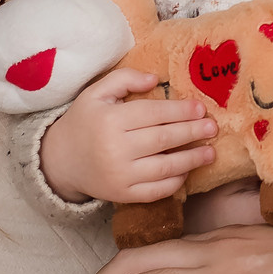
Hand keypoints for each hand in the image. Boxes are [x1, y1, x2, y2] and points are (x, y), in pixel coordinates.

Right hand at [39, 68, 218, 204]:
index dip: (180, 111)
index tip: (200, 109)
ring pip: (164, 168)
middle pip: (163, 140)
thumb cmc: (84, 122)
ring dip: (191, 160)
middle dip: (191, 133)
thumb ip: (124, 79)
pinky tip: (187, 171)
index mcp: (110, 120)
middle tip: (212, 128)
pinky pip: (155, 190)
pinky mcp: (123, 194)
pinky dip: (175, 182)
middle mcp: (115, 149)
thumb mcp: (96, 93)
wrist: (60, 161)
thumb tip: (155, 79)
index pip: (153, 114)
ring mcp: (120, 175)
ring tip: (210, 152)